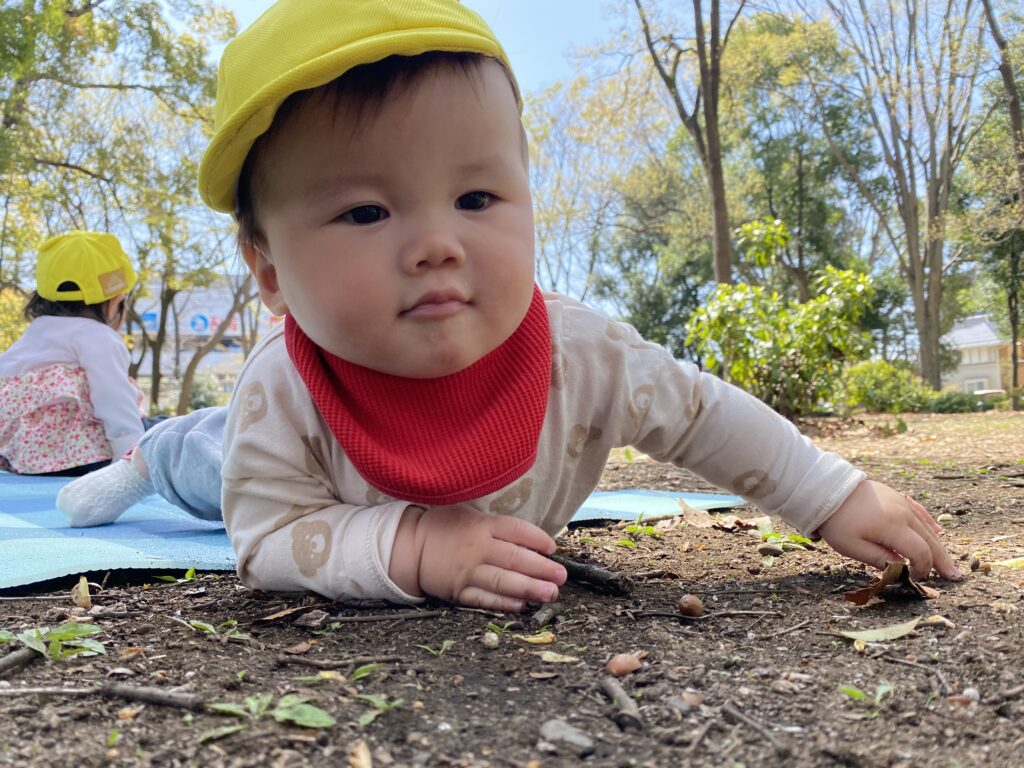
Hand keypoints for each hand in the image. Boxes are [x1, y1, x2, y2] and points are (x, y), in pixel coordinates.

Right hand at [392, 505, 566, 611]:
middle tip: (561, 577)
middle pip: (514, 558)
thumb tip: (532, 541)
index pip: (516, 530)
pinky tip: (522, 605)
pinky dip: (504, 603)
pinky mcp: (458, 591)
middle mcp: (477, 548)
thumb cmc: (445, 527)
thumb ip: (498, 526)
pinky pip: (484, 599)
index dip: (537, 539)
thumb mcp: (470, 515)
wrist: (410, 546)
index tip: (553, 548)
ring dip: (529, 588)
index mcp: (481, 525)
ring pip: (503, 581)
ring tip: (551, 594)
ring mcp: (467, 571)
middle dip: (541, 568)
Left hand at [817, 480, 960, 580]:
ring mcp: (901, 502)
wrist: (827, 489)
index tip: (919, 579)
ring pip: (926, 526)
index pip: (920, 552)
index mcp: (893, 527)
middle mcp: (903, 513)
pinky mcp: (896, 496)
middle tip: (955, 576)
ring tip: (948, 561)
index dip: (923, 568)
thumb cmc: (836, 521)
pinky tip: (936, 531)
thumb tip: (902, 569)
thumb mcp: (852, 547)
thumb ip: (879, 559)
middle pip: (929, 540)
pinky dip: (928, 523)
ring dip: (938, 544)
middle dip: (941, 560)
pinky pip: (918, 511)